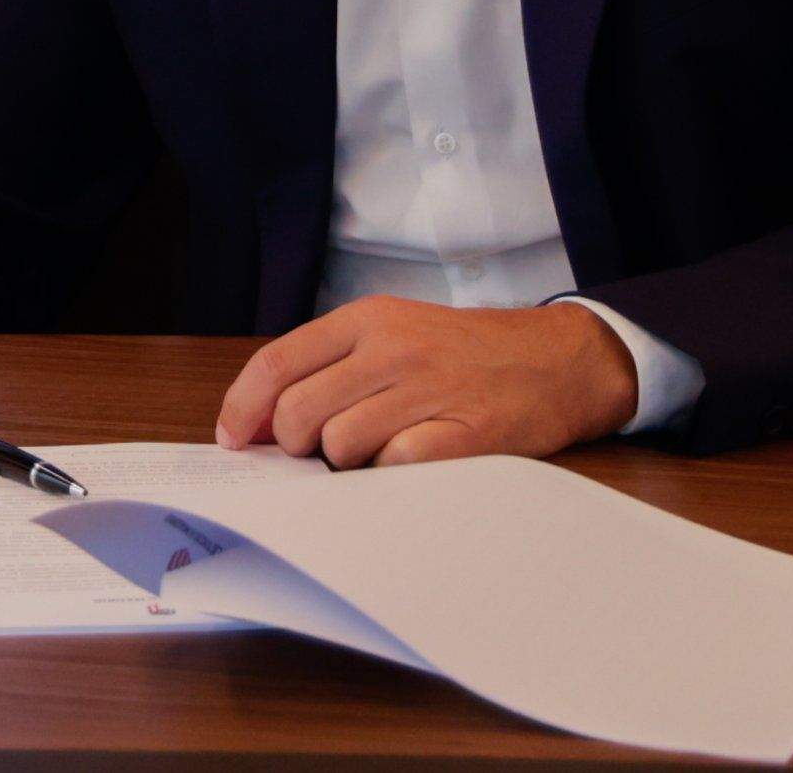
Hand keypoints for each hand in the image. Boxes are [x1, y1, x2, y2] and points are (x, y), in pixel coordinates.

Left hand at [214, 297, 639, 467]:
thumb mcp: (396, 331)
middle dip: (297, 445)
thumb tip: (261, 421)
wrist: (558, 360)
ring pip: (339, 447)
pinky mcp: (463, 433)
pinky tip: (414, 457)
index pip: (276, 364)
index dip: (242, 409)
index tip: (233, 441)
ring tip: (384, 445)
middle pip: (298, 414)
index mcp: (367, 319)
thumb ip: (332, 365)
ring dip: (349, 462)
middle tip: (326, 448)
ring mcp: (428, 389)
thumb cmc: (466, 354)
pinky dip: (392, 473)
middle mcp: (392, 348)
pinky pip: (393, 467)